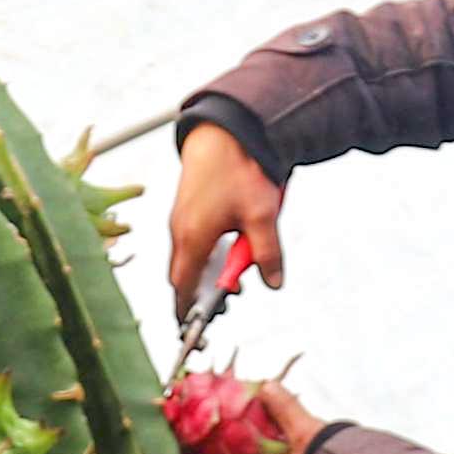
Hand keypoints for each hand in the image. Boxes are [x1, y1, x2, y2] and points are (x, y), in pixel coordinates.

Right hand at [165, 125, 284, 316]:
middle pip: (185, 274)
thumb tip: (273, 283)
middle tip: (231, 299)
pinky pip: (195, 237)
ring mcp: (182, 216)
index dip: (188, 309)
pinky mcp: (188, 204)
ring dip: (211, 267)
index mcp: (192, 237)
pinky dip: (209, 248)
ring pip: (192, 254)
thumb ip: (267, 254)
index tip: (196, 326)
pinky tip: (232, 242)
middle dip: (203, 291)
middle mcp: (180, 229)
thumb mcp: (261, 216)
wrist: (224, 127)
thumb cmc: (238, 168)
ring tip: (236, 272)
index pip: (182, 287)